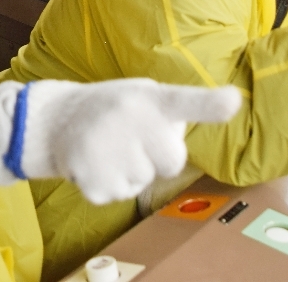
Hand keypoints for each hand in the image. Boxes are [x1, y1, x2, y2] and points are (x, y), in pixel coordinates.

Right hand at [0, 78, 239, 204]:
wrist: (52, 120)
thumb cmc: (110, 108)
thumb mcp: (139, 93)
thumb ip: (169, 109)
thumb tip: (201, 120)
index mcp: (147, 98)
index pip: (184, 101)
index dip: (211, 104)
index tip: (235, 101)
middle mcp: (129, 121)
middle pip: (172, 161)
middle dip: (157, 155)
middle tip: (131, 137)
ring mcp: (109, 152)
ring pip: (145, 181)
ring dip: (131, 170)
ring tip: (108, 147)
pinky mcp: (94, 180)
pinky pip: (120, 195)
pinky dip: (109, 184)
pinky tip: (94, 162)